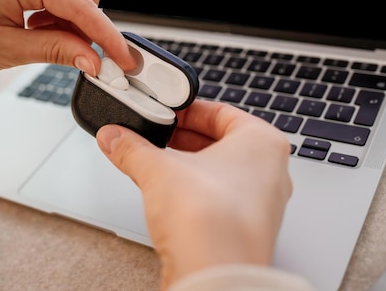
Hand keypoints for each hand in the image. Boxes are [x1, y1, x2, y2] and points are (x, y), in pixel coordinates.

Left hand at [0, 0, 135, 114]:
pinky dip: (56, 22)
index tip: (122, 59)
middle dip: (90, 28)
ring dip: (71, 26)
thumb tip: (95, 58)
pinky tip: (37, 37)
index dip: (106, 35)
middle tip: (87, 61)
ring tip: (45, 48)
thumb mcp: (8, 51)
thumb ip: (58, 51)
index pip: (80, 4)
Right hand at [95, 100, 292, 289]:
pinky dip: (193, 192)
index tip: (165, 113)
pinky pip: (218, 198)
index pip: (222, 112)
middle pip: (221, 142)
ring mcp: (260, 203)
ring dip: (187, 167)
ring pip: (219, 172)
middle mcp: (269, 172)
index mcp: (262, 143)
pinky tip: (169, 194)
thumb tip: (115, 138)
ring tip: (156, 164)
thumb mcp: (158, 170)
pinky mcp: (244, 228)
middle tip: (155, 136)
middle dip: (183, 139)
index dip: (188, 111)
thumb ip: (132, 149)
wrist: (216, 275)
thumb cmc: (211, 219)